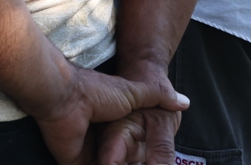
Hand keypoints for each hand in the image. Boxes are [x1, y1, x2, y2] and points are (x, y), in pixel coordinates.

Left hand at [33, 65, 187, 164]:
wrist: (66, 96)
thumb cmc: (96, 92)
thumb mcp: (133, 93)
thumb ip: (156, 97)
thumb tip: (184, 102)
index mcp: (111, 125)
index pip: (131, 149)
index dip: (146, 158)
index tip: (160, 162)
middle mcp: (99, 141)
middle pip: (120, 162)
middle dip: (132, 164)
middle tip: (145, 164)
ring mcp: (87, 154)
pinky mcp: (76, 163)